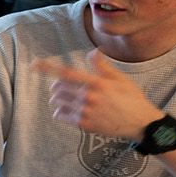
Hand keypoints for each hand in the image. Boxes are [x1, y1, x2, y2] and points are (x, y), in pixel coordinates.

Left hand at [35, 50, 163, 140]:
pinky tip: (67, 110)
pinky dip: (60, 112)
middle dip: (57, 86)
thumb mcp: (120, 79)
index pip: (67, 73)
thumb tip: (93, 51)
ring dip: (57, 99)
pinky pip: (61, 116)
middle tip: (62, 87)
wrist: (140, 123)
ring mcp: (86, 112)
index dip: (48, 68)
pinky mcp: (85, 124)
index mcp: (98, 83)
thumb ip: (102, 66)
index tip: (34, 64)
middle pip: (59, 88)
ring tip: (66, 99)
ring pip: (58, 102)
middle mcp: (90, 97)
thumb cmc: (132, 98)